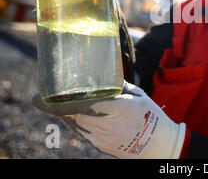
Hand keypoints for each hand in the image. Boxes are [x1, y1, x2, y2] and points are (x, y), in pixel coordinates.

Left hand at [32, 81, 186, 158]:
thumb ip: (118, 86)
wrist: (156, 146)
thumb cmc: (150, 116)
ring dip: (63, 112)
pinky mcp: (99, 145)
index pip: (82, 106)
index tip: (39, 97)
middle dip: (55, 105)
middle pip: (71, 115)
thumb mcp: (138, 95)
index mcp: (120, 108)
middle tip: (45, 93)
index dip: (58, 103)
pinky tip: (75, 113)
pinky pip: (80, 131)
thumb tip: (100, 74)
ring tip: (57, 101)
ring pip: (73, 124)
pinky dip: (74, 121)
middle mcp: (107, 125)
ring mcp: (101, 138)